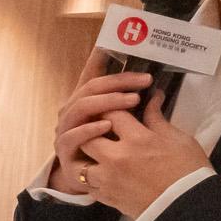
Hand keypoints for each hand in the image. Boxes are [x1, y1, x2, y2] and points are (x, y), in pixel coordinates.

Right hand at [48, 43, 152, 193]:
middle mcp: (71, 110)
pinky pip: (74, 136)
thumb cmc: (107, 149)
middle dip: (119, 81)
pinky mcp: (64, 151)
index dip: (100, 55)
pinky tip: (108, 125)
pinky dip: (90, 129)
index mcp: (85, 100)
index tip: (113, 38)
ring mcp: (65, 129)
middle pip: (91, 87)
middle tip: (145, 79)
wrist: (87, 182)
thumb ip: (131, 104)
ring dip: (108, 101)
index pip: (92, 72)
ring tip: (133, 100)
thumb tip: (156, 84)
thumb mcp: (122, 124)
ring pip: (82, 107)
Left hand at [75, 93, 210, 219]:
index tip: (115, 106)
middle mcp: (117, 158)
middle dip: (92, 129)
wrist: (189, 209)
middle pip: (88, 135)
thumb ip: (157, 119)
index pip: (111, 113)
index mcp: (137, 139)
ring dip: (88, 156)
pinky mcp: (108, 198)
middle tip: (101, 127)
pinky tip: (103, 172)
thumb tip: (153, 98)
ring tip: (99, 153)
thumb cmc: (190, 172)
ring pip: (82, 162)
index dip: (111, 105)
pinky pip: (88, 184)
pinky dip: (92, 177)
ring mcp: (109, 180)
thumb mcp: (179, 139)